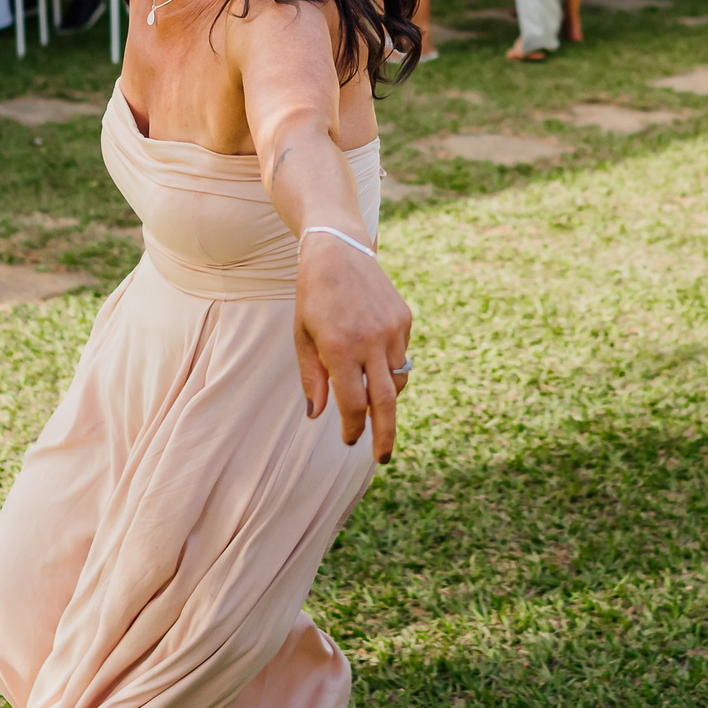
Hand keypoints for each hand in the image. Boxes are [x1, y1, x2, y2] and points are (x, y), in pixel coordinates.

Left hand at [293, 235, 412, 462]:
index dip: (351, 428)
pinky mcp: (404, 319)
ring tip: (370, 401)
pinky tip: (373, 359)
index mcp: (340, 348)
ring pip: (396, 381)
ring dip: (385, 398)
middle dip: (384, 436)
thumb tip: (318, 416)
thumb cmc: (313, 295)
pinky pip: (401, 356)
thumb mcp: (302, 336)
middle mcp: (370, 341)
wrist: (339, 248)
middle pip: (384, 403)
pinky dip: (390, 368)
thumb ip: (313, 378)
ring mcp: (392, 330)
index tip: (348, 440)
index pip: (352, 404)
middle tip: (381, 458)